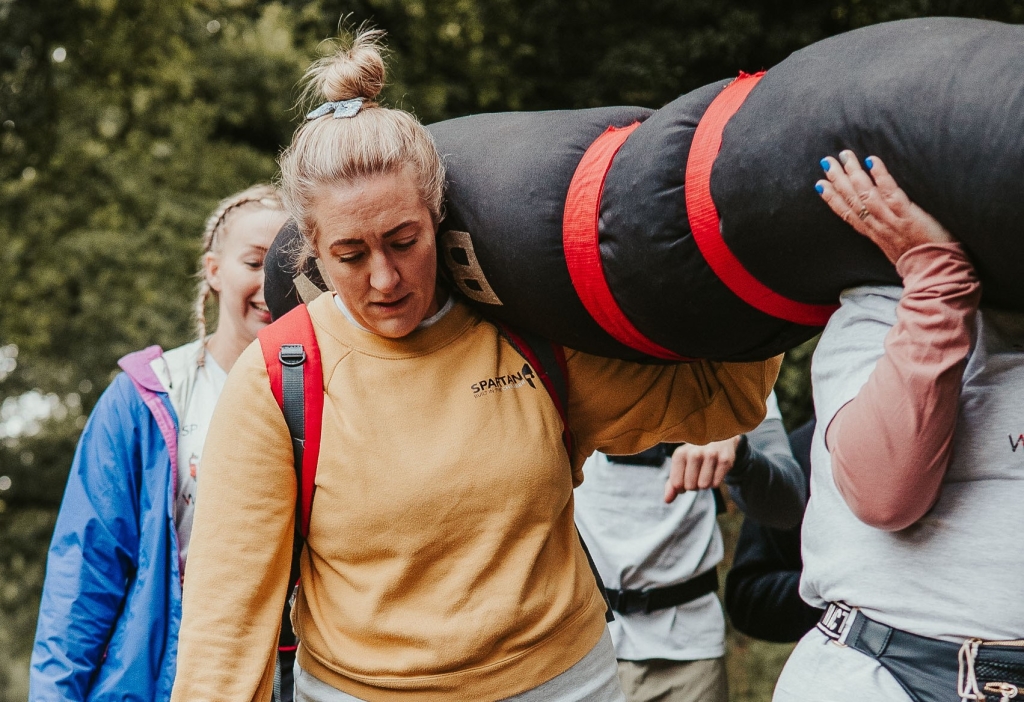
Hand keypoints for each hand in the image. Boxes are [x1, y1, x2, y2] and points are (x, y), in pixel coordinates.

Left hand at [664, 436, 740, 502]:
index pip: (677, 484)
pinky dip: (715, 481)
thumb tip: (667, 500)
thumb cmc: (695, 453)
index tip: (685, 477)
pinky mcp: (725, 459)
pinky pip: (716, 484)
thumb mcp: (681, 464)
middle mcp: (694, 453)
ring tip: (706, 470)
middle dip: (694, 485)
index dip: (681, 487)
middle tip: (697, 472)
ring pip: (704, 486)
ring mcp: (711, 455)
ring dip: (705, 483)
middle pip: (690, 487)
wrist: (718, 436)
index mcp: (680, 453)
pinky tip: (715, 469)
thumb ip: (672, 483)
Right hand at [816, 150, 953, 263]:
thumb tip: (884, 227)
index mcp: (874, 234)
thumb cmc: (921, 262)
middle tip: (826, 162)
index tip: (820, 185)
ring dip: (853, 173)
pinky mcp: (906, 214)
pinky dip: (880, 176)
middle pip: (852, 200)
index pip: (848, 214)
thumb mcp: (895, 251)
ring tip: (844, 156)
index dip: (832, 199)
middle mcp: (877, 226)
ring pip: (865, 194)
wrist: (935, 272)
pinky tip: (871, 161)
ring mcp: (890, 220)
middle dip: (837, 180)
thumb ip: (887, 236)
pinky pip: (889, 192)